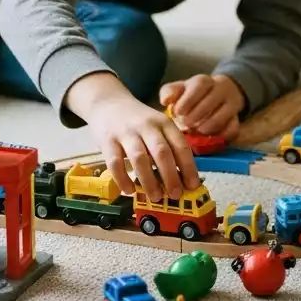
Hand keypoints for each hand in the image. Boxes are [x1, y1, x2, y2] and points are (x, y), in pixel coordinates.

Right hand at [65, 72, 198, 200]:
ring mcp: (126, 132)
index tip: (193, 186)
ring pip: (140, 158)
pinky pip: (115, 163)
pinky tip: (129, 191)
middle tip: (175, 195)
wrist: (107, 103)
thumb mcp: (157, 126)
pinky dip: (123, 179)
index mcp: (164, 123)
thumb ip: (169, 146)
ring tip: (155, 197)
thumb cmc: (138, 121)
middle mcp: (147, 126)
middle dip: (171, 176)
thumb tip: (182, 178)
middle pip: (162, 152)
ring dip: (149, 181)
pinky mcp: (107, 140)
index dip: (189, 167)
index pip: (180, 145)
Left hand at [159, 73, 245, 140]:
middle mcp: (221, 90)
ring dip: (207, 127)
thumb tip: (165, 101)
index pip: (199, 86)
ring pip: (222, 116)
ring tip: (196, 132)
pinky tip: (210, 138)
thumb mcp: (180, 89)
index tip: (178, 112)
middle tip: (185, 125)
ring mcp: (231, 104)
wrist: (219, 94)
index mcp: (204, 81)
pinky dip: (221, 136)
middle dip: (195, 116)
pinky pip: (233, 129)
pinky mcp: (236, 120)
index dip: (188, 100)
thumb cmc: (193, 95)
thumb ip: (169, 92)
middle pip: (210, 102)